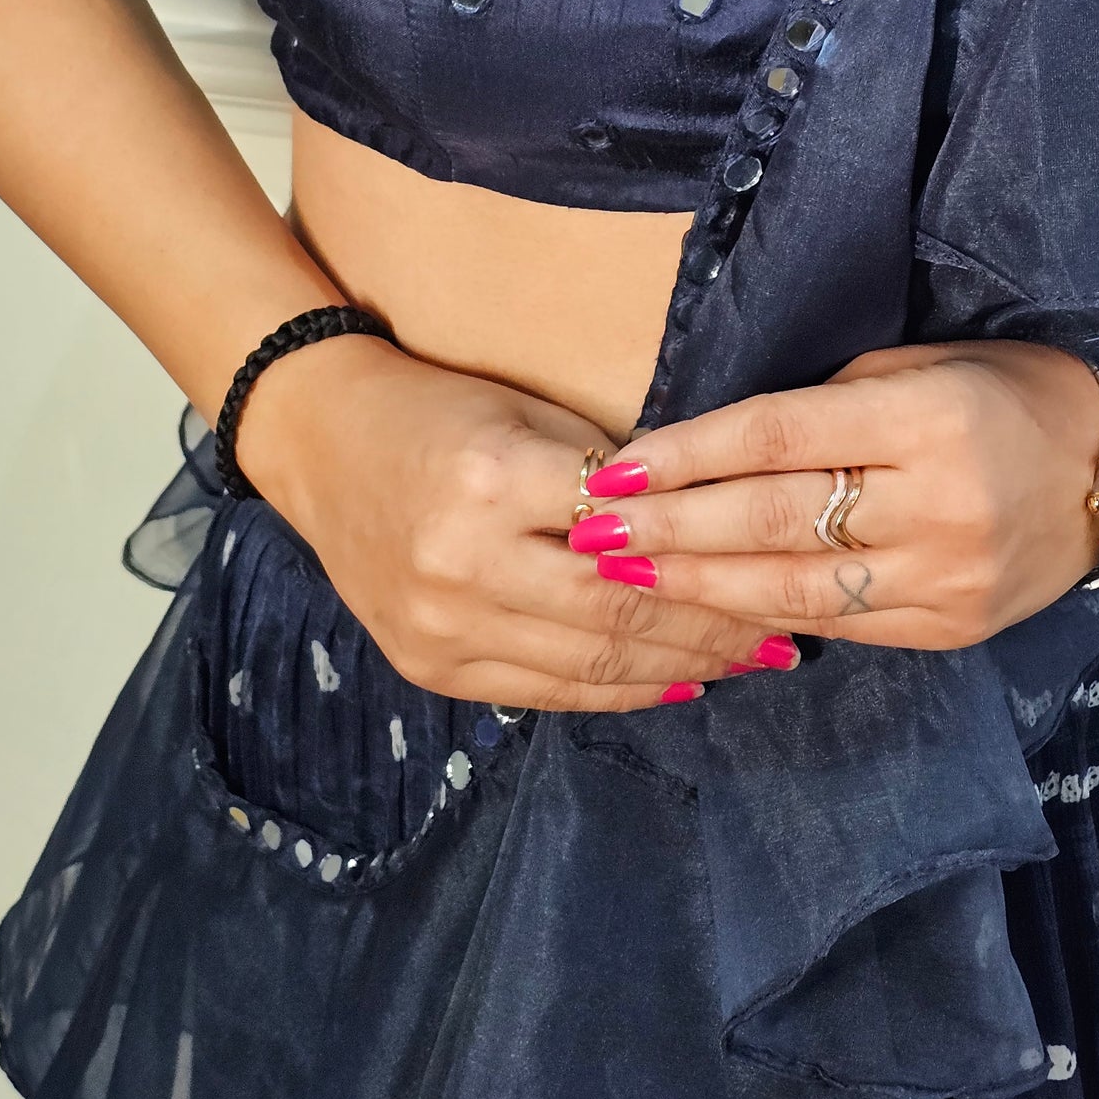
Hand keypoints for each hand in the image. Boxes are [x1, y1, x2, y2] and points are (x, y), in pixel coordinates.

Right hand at [236, 332, 802, 710]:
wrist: (319, 439)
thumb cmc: (440, 406)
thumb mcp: (529, 413)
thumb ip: (610, 475)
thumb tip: (715, 521)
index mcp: (492, 479)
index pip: (628, 534)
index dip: (709, 558)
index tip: (773, 565)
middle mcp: (460, 561)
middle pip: (615, 612)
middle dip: (709, 628)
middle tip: (779, 629)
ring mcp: (437, 625)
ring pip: (585, 665)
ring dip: (676, 666)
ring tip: (744, 661)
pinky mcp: (426, 666)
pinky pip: (540, 693)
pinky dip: (614, 691)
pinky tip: (670, 680)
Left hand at [568, 342, 1098, 648]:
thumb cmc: (1003, 388)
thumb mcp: (918, 364)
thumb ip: (826, 404)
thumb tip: (714, 443)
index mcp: (926, 418)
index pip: (776, 436)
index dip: (689, 454)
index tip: (617, 465)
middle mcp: (938, 504)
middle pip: (771, 521)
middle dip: (670, 529)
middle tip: (592, 530)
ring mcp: (948, 578)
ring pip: (794, 589)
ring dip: (697, 585)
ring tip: (626, 575)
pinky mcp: (951, 629)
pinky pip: (838, 625)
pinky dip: (763, 617)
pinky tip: (705, 607)